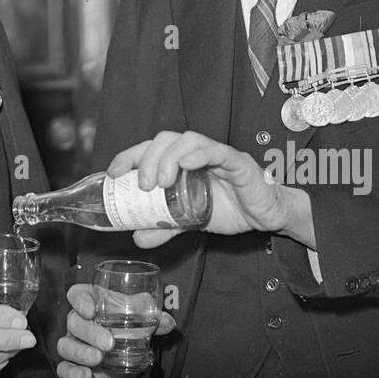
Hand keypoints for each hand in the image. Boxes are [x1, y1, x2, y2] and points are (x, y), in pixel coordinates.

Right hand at [55, 284, 175, 377]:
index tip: (91, 310)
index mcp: (91, 300)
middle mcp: (77, 320)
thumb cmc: (128, 321)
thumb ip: (154, 317)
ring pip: (66, 345)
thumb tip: (168, 322)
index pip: (77, 294)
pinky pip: (64, 368)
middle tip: (108, 343)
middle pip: (73, 321)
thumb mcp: (141, 315)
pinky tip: (86, 376)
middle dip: (90, 333)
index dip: (80, 301)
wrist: (125, 345)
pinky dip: (72, 373)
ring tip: (98, 359)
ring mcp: (73, 342)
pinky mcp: (72, 363)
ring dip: (81, 353)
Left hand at [108, 130, 312, 248]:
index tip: (112, 172)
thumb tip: (137, 238)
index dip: (129, 156)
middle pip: (164, 139)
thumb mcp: (190, 221)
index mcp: (181, 163)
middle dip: (146, 158)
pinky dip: (198, 154)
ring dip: (168, 157)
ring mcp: (216, 154)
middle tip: (140, 185)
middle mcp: (195, 153)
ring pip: (186, 140)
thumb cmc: (230, 209)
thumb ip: (165, 227)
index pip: (150, 149)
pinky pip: (216, 151)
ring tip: (160, 182)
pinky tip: (187, 165)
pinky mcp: (236, 162)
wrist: (266, 217)